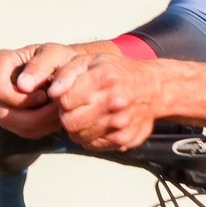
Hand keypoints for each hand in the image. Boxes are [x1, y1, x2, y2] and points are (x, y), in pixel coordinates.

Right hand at [0, 42, 75, 137]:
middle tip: (57, 108)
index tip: (45, 95)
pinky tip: (55, 116)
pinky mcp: (11, 117)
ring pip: (12, 124)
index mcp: (0, 62)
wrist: (68, 69)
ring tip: (58, 111)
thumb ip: (40, 65)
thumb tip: (22, 86)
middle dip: (34, 115)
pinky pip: (23, 131)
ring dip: (40, 123)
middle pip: (4, 113)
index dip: (23, 99)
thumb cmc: (60, 59)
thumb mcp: (55, 54)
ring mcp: (0, 102)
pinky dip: (42, 128)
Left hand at [46, 52, 160, 150]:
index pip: (65, 101)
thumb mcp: (90, 61)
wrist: (153, 89)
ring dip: (78, 128)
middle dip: (67, 115)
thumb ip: (66, 73)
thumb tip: (51, 93)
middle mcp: (115, 101)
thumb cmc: (117, 73)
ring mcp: (121, 123)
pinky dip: (91, 137)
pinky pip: (93, 145)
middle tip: (77, 107)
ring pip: (79, 137)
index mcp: (105, 78)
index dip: (62, 99)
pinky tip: (99, 123)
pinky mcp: (125, 139)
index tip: (70, 94)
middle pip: (69, 122)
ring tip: (88, 114)